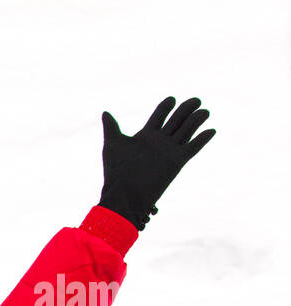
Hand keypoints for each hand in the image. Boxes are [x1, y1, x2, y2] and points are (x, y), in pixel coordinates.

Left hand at [98, 95, 215, 230]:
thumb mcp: (113, 145)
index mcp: (145, 136)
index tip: (171, 99)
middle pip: (176, 120)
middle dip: (186, 109)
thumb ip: (112, 127)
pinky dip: (202, 139)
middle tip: (196, 100)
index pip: (159, 116)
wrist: (124, 194)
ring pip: (187, 131)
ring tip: (204, 111)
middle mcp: (159, 142)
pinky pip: (193, 147)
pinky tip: (211, 130)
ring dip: (196, 120)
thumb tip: (105, 112)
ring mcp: (169, 151)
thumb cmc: (116, 171)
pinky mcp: (177, 161)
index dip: (165, 107)